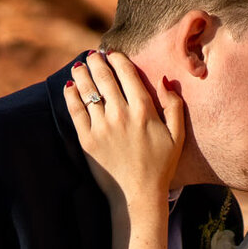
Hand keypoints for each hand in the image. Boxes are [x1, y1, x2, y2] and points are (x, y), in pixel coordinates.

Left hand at [65, 50, 185, 208]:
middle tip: (93, 55)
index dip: (118, 59)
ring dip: (82, 74)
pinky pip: (75, 111)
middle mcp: (121, 115)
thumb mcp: (177, 135)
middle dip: (97, 61)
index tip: (112, 53)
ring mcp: (102, 127)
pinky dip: (71, 95)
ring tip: (78, 66)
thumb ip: (174, 105)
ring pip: (88, 90)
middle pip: (105, 78)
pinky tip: (70, 87)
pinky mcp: (87, 139)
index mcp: (144, 111)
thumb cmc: (161, 165)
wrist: (137, 195)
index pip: (127, 74)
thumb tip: (164, 79)